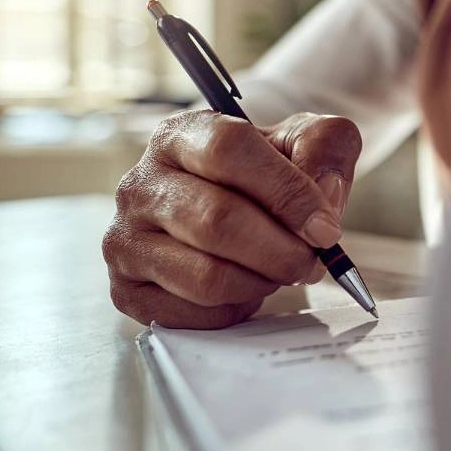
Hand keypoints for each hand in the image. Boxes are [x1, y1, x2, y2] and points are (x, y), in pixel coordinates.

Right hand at [104, 111, 361, 328]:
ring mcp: (125, 238)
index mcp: (180, 135)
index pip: (228, 150)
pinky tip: (244, 288)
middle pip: (217, 220)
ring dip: (259, 282)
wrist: (228, 207)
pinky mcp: (125, 288)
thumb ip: (324, 149)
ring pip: (204, 276)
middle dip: (280, 251)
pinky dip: (232, 309)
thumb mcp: (304, 142)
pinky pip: (189, 315)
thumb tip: (323, 195)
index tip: (325, 227)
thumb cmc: (265, 174)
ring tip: (277, 271)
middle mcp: (140, 184)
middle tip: (311, 262)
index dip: (285, 191)